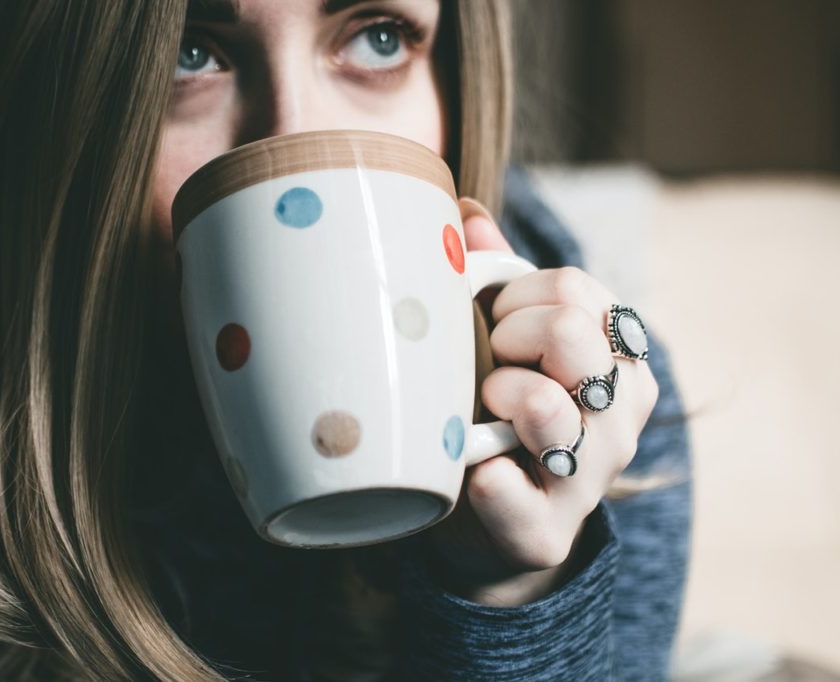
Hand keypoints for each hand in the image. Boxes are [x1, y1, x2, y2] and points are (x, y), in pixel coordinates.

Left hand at [418, 196, 659, 605]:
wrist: (493, 519)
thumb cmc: (501, 410)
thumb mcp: (507, 341)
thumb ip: (498, 280)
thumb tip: (468, 212)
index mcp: (622, 356)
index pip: (572, 290)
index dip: (514, 299)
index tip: (497, 324)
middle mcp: (623, 414)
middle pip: (566, 334)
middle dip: (507, 339)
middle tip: (491, 367)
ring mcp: (591, 477)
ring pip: (544, 406)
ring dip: (494, 399)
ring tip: (485, 415)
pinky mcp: (546, 531)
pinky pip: (502, 487)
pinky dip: (478, 474)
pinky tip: (475, 471)